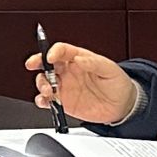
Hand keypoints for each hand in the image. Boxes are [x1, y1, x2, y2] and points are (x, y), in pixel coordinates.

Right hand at [23, 43, 138, 124]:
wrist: (122, 106)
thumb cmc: (117, 84)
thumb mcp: (110, 69)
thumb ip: (94, 63)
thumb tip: (79, 58)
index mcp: (78, 58)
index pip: (61, 50)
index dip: (53, 51)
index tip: (50, 57)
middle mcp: (68, 71)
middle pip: (46, 63)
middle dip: (37, 63)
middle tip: (34, 66)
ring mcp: (64, 87)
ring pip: (44, 81)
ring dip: (41, 84)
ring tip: (48, 90)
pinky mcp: (63, 102)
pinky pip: (47, 100)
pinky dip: (42, 101)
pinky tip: (45, 101)